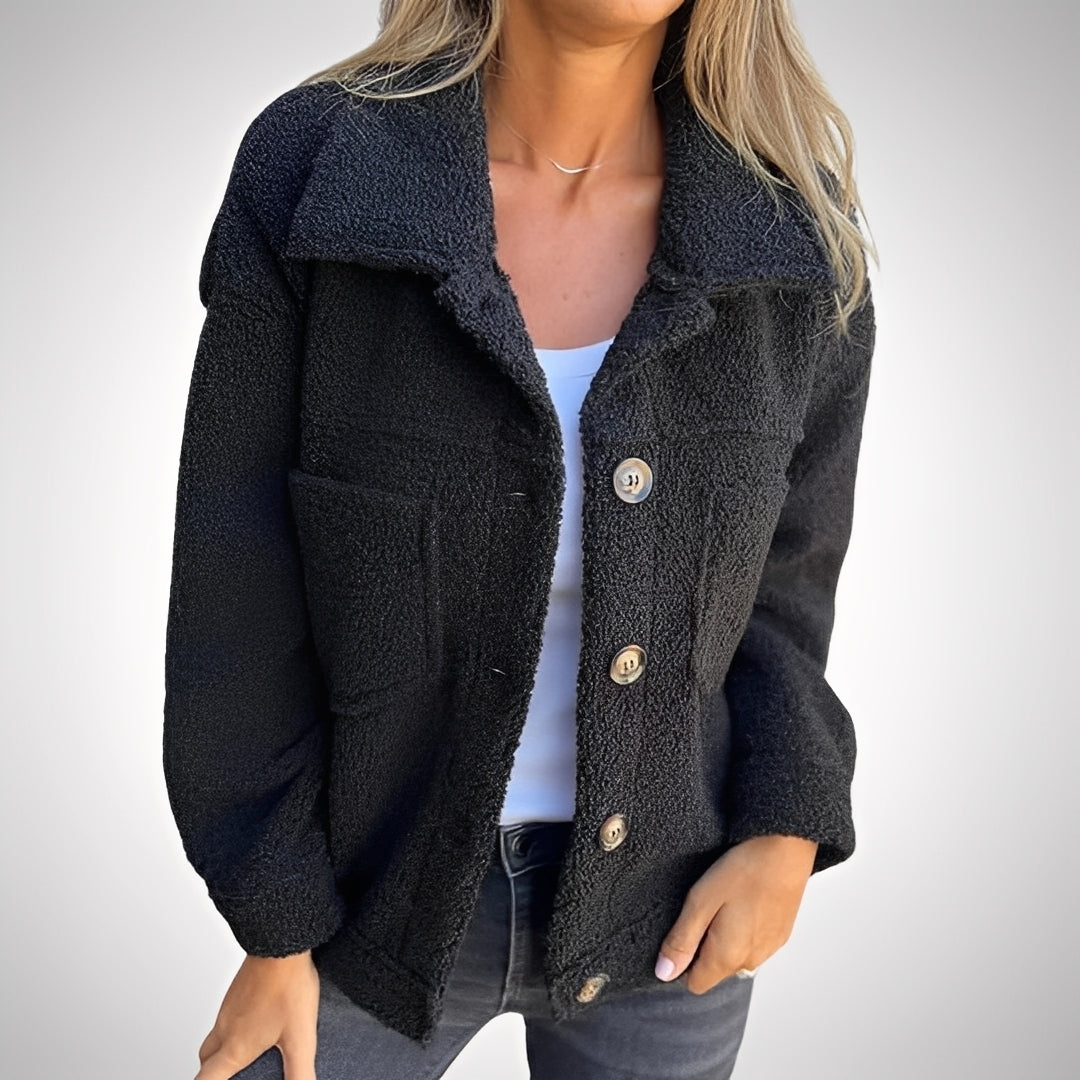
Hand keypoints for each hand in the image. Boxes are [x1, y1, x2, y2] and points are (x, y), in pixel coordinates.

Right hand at [195, 950, 319, 1079]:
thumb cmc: (288, 986)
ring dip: (222, 1048)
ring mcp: (229, 1006)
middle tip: (229, 1075)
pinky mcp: (237, 990)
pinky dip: (233, 1026)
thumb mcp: (300, 1037)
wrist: (281, 942)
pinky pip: (226, 1015)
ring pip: (215, 1035)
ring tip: (246, 1052)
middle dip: (212, 1073)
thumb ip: (301, 1072)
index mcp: (235, 1047)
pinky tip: (259, 1020)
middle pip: (206, 1060)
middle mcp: (225, 1027)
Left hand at [655, 834, 817, 993]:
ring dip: (724, 937)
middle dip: (703, 946)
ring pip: (735, 956)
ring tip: (726, 900)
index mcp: (729, 957)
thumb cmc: (744, 870)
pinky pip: (753, 942)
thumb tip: (664, 972)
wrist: (787, 848)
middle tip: (705, 907)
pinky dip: (744, 928)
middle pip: (715, 970)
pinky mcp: (781, 934)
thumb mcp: (700, 901)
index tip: (683, 931)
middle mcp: (752, 961)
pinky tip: (744, 900)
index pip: (695, 984)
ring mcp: (770, 948)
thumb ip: (681, 940)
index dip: (682, 962)